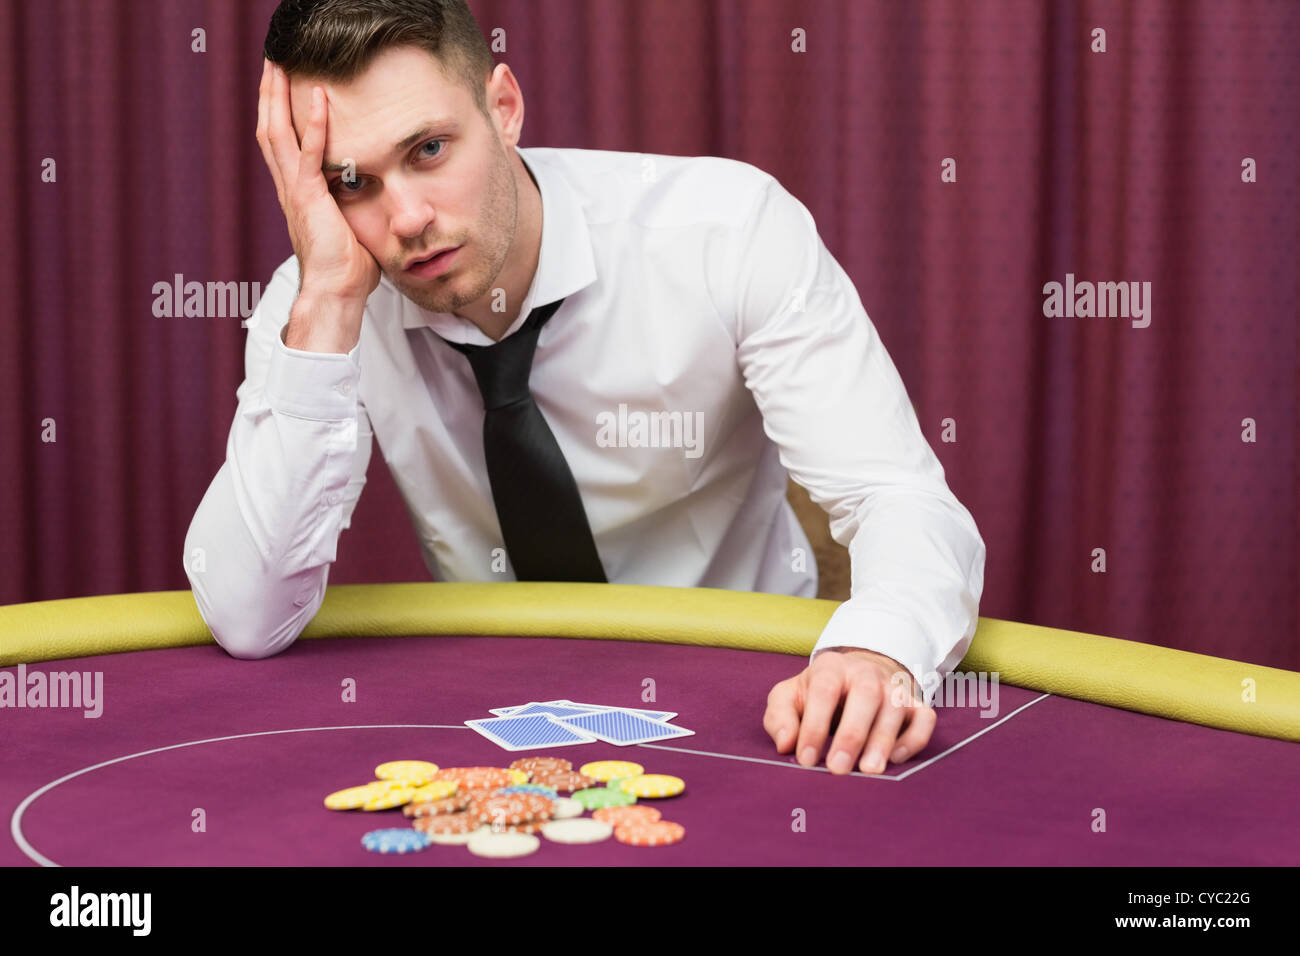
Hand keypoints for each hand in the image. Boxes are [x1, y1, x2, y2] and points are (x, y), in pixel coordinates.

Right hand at [256, 59, 379, 305]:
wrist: (336, 294)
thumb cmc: (348, 271)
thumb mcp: (354, 229)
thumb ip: (358, 208)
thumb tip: (382, 202)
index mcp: (298, 195)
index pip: (283, 146)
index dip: (280, 114)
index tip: (282, 87)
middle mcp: (289, 189)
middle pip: (270, 131)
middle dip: (270, 95)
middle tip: (272, 61)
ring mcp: (295, 192)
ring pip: (278, 134)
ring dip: (279, 98)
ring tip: (279, 65)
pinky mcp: (308, 198)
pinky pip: (309, 154)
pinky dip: (314, 125)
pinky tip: (320, 98)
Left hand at [763, 648, 936, 774]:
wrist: (857, 674)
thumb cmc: (818, 692)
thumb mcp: (790, 696)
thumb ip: (780, 717)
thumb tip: (785, 744)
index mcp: (831, 667)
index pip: (824, 691)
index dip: (814, 726)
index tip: (805, 760)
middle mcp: (866, 673)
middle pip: (865, 696)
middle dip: (852, 734)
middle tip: (838, 769)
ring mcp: (894, 688)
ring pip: (895, 708)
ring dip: (883, 740)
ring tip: (869, 771)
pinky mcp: (915, 704)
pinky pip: (924, 719)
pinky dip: (914, 739)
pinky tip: (896, 759)